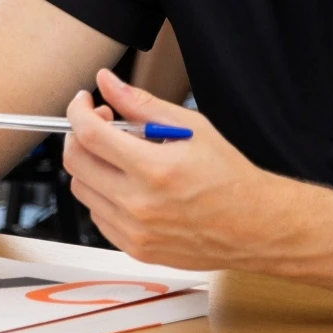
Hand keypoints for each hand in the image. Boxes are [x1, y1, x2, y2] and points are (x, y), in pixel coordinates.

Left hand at [61, 69, 284, 269]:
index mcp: (156, 170)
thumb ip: (142, 104)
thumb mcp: (193, 129)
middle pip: (76, 161)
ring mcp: (136, 231)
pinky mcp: (136, 249)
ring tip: (121, 156)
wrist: (257, 227)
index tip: (83, 102)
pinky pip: (97, 215)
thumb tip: (107, 83)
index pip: (89, 134)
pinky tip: (128, 184)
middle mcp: (140, 204)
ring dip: (91, 165)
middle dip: (80, 134)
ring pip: (81, 188)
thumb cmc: (230, 178)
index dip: (78, 111)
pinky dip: (103, 194)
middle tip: (103, 125)